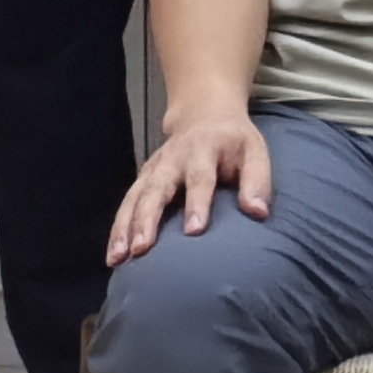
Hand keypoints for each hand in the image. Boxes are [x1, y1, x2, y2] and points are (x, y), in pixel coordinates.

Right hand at [108, 115, 272, 261]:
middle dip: (147, 218)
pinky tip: (113, 257)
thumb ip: (257, 181)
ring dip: (125, 227)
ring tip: (119, 257)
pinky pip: (126, 204)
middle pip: (157, 188)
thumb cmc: (234, 142)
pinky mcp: (143, 178)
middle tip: (142, 248)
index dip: (197, 203)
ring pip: (135, 197)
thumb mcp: (254, 151)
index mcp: (204, 150)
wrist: (206, 114)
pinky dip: (117, 229)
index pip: (200, 178)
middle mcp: (173, 159)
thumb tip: (258, 212)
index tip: (194, 231)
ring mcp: (154, 168)